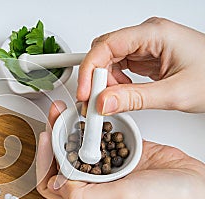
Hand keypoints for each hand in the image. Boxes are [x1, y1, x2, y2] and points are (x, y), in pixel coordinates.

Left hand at [36, 101, 204, 198]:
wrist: (198, 189)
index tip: (46, 138)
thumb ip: (86, 196)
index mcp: (89, 196)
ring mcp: (108, 165)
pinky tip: (90, 113)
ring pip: (79, 145)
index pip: (52, 182)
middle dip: (54, 136)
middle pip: (62, 158)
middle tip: (55, 115)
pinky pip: (101, 136)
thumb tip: (57, 184)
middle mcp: (95, 181)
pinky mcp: (122, 151)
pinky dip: (92, 124)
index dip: (44, 160)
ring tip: (67, 109)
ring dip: (70, 127)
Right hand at [77, 17, 204, 114]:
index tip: (85, 91)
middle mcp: (148, 36)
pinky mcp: (146, 58)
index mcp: (155, 34)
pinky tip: (119, 94)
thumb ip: (135, 99)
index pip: (107, 45)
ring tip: (108, 100)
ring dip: (104, 81)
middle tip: (93, 99)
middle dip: (95, 77)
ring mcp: (146, 46)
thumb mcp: (175, 93)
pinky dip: (114, 83)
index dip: (90, 68)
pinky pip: (119, 67)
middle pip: (104, 51)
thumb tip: (103, 102)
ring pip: (109, 60)